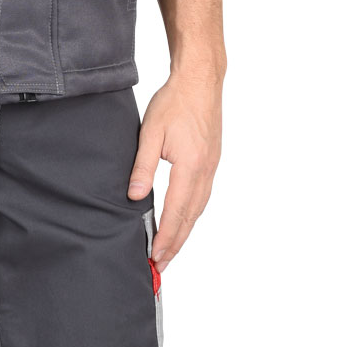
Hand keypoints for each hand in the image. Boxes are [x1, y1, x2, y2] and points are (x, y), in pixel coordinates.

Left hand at [127, 69, 222, 270]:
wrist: (201, 81)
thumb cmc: (175, 102)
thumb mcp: (150, 133)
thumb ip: (142, 167)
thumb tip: (135, 197)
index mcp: (191, 167)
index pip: (176, 212)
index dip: (165, 238)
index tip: (155, 256)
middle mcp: (206, 171)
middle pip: (190, 218)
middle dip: (175, 244)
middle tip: (161, 265)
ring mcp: (212, 168)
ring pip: (198, 210)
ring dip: (184, 232)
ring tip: (170, 251)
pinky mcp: (212, 162)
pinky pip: (203, 197)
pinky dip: (192, 215)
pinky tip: (183, 222)